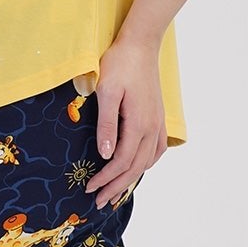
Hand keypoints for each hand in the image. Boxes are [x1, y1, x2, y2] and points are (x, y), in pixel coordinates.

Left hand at [86, 39, 167, 207]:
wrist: (141, 45)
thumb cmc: (120, 64)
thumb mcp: (107, 92)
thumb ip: (107, 125)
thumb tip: (105, 155)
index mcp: (138, 124)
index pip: (121, 162)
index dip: (106, 179)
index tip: (90, 188)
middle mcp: (151, 128)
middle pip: (134, 167)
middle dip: (116, 186)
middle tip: (99, 201)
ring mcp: (157, 123)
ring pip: (146, 161)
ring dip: (131, 178)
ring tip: (116, 191)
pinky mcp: (158, 117)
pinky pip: (156, 149)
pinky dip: (146, 163)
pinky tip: (138, 167)